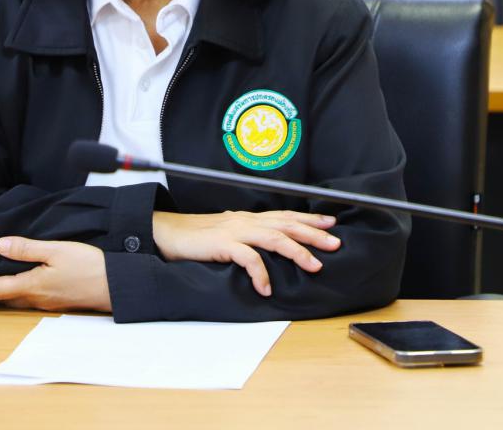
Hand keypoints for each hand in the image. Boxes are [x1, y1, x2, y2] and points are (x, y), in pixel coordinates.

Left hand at [0, 237, 111, 312]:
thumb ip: (27, 249)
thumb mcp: (57, 251)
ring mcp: (47, 302)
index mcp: (32, 286)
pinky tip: (18, 283)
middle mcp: (36, 298)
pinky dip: (15, 292)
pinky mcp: (58, 301)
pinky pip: (28, 298)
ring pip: (15, 299)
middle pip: (2, 297)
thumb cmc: (89, 266)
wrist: (115, 287)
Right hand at [152, 210, 340, 296]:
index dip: (309, 217)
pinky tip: (267, 288)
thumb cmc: (197, 236)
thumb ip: (247, 236)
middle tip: (335, 244)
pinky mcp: (222, 245)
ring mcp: (235, 231)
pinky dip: (261, 273)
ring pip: (274, 237)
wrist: (167, 233)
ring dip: (297, 251)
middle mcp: (246, 221)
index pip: (285, 215)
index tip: (331, 223)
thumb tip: (268, 247)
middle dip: (313, 233)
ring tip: (314, 266)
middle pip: (286, 224)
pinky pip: (248, 258)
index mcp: (248, 218)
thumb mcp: (228, 232)